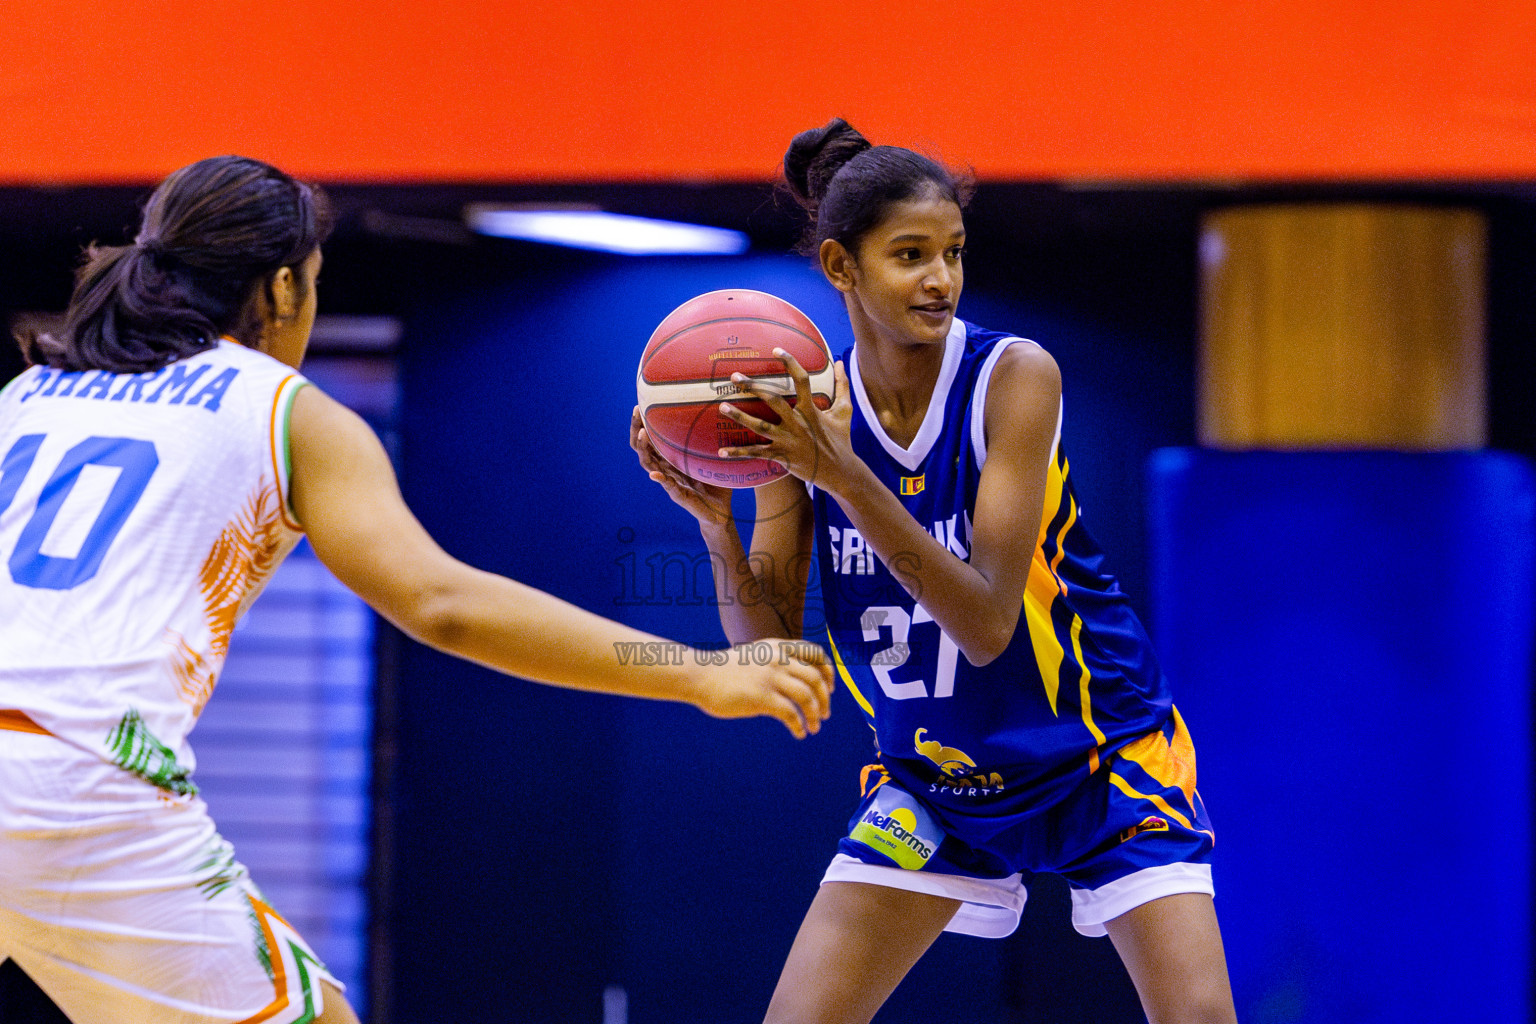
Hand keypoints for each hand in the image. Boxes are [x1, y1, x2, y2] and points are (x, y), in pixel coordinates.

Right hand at [631, 405, 733, 526]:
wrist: (720, 511)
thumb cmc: (716, 483)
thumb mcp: (712, 458)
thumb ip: (709, 442)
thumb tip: (716, 415)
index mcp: (671, 459)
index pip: (651, 440)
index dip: (642, 424)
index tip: (639, 406)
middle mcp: (666, 468)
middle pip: (643, 448)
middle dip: (636, 430)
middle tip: (635, 412)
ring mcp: (669, 482)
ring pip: (649, 465)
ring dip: (644, 450)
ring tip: (641, 435)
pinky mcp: (678, 496)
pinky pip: (668, 487)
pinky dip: (661, 480)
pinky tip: (655, 474)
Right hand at [692, 641, 834, 738]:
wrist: (700, 675)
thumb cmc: (726, 670)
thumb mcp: (755, 656)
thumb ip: (775, 661)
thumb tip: (796, 680)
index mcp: (778, 647)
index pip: (815, 654)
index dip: (828, 671)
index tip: (830, 688)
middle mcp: (778, 659)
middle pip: (816, 679)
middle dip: (825, 699)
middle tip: (825, 714)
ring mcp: (770, 678)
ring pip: (808, 697)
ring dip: (816, 715)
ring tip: (815, 727)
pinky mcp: (762, 697)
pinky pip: (791, 714)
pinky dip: (799, 725)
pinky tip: (798, 733)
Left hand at [718, 352, 855, 495]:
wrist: (840, 472)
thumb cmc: (841, 439)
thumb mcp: (845, 411)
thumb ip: (842, 386)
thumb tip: (840, 363)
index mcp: (812, 409)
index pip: (802, 380)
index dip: (790, 363)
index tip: (776, 349)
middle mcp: (798, 423)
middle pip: (773, 400)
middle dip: (753, 387)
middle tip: (735, 376)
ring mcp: (788, 440)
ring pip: (760, 426)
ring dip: (740, 417)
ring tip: (722, 407)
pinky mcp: (782, 456)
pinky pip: (756, 453)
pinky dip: (738, 453)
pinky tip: (721, 452)